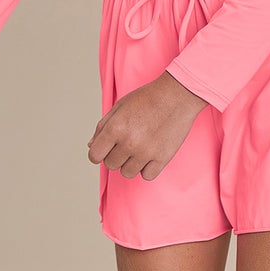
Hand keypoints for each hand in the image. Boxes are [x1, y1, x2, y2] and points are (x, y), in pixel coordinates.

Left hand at [88, 73, 206, 182]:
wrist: (178, 95)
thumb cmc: (148, 98)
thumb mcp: (120, 106)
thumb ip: (103, 126)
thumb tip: (91, 146)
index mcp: (115, 128)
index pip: (94, 155)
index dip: (98, 152)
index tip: (106, 148)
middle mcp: (129, 142)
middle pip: (111, 164)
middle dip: (115, 155)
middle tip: (127, 143)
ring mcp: (146, 152)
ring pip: (127, 173)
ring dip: (130, 163)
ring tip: (139, 149)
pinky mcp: (162, 158)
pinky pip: (147, 176)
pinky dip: (147, 168)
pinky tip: (150, 155)